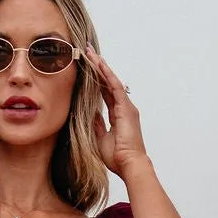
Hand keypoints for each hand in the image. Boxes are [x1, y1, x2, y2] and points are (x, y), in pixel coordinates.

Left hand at [86, 45, 148, 177]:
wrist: (129, 164)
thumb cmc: (118, 157)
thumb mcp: (100, 138)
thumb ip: (97, 124)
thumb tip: (90, 113)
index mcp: (119, 115)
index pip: (106, 93)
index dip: (97, 81)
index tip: (88, 69)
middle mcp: (124, 108)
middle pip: (108, 83)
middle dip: (98, 68)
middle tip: (88, 53)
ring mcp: (126, 106)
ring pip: (111, 81)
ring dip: (101, 66)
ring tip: (90, 53)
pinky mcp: (125, 107)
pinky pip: (114, 86)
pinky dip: (106, 74)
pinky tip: (99, 63)